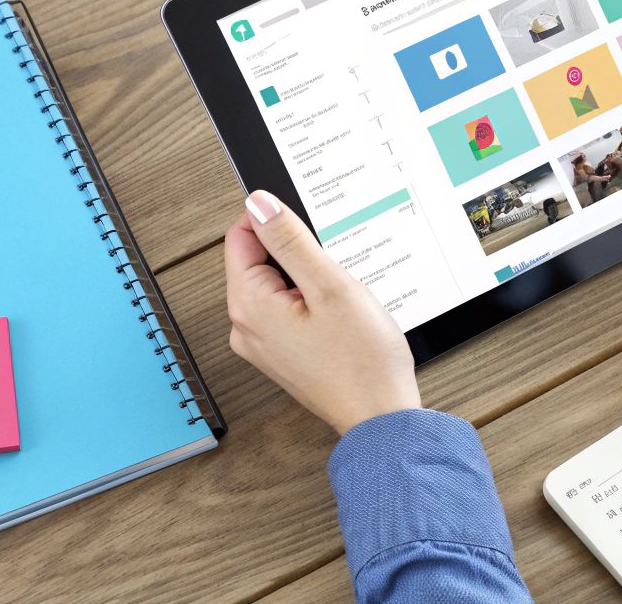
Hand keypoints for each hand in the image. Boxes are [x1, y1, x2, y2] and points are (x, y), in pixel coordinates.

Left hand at [224, 190, 419, 435]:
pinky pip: (287, 309)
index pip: (241, 236)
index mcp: (248, 305)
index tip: (310, 228)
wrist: (380, 417)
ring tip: (339, 298)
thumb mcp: (329, 285)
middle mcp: (245, 327)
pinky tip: (338, 315)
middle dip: (296, 253)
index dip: (276, 221)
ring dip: (307, 278)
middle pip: (258, 260)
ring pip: (276, 285)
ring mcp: (261, 343)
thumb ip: (289, 240)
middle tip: (333, 271)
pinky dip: (311, 302)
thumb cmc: (362, 361)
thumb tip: (258, 203)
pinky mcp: (281, 353)